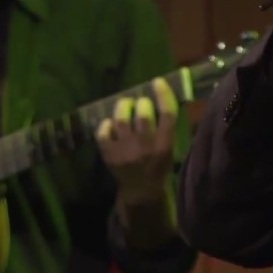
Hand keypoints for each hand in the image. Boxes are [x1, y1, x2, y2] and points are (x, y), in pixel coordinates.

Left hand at [96, 79, 177, 202]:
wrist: (140, 191)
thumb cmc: (158, 167)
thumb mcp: (169, 149)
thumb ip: (165, 128)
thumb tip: (158, 99)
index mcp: (164, 145)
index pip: (167, 113)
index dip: (163, 94)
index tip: (157, 81)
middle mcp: (145, 146)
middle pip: (142, 113)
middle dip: (141, 103)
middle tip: (140, 103)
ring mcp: (125, 150)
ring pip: (121, 119)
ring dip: (123, 107)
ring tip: (125, 106)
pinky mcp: (109, 154)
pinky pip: (103, 132)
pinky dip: (106, 125)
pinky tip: (111, 125)